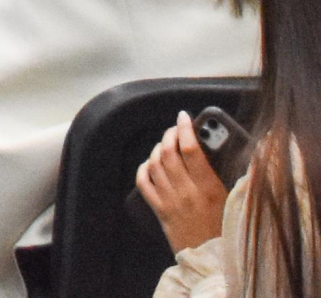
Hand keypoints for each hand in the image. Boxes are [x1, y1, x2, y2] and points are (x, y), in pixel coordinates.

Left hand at [136, 114, 231, 255]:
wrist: (213, 262)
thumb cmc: (228, 231)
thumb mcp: (235, 202)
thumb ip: (232, 177)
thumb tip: (234, 152)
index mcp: (210, 189)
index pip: (192, 150)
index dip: (186, 128)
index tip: (184, 116)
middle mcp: (187, 192)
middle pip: (169, 152)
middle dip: (169, 134)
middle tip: (174, 128)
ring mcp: (170, 201)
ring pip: (154, 163)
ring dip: (157, 149)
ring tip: (165, 144)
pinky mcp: (159, 211)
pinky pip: (143, 182)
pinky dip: (144, 168)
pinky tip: (150, 164)